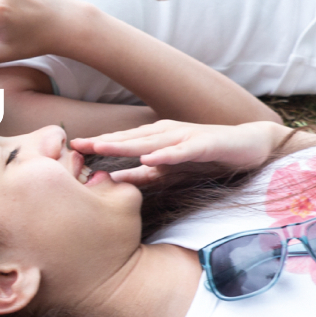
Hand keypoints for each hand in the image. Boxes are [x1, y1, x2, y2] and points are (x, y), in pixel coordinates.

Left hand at [71, 120, 291, 184]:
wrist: (249, 146)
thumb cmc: (204, 157)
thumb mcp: (168, 170)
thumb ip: (142, 175)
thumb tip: (112, 182)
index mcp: (154, 139)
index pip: (119, 143)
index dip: (94, 146)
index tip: (66, 151)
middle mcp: (165, 134)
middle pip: (127, 139)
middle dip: (100, 142)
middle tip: (74, 146)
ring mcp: (184, 137)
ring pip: (149, 141)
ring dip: (125, 145)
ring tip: (100, 148)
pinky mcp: (205, 144)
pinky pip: (183, 150)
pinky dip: (166, 154)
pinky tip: (151, 158)